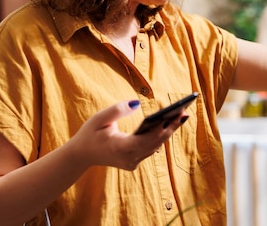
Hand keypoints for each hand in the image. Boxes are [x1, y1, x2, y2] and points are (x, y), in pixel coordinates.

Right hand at [67, 101, 187, 170]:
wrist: (81, 156)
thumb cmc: (89, 134)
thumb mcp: (99, 119)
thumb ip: (117, 110)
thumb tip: (136, 103)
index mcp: (121, 148)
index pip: (147, 139)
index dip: (162, 127)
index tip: (175, 115)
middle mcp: (130, 158)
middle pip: (156, 142)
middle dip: (171, 126)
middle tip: (185, 110)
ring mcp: (133, 162)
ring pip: (156, 146)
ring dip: (169, 130)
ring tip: (182, 114)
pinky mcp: (134, 161)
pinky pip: (151, 148)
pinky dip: (161, 135)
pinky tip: (171, 123)